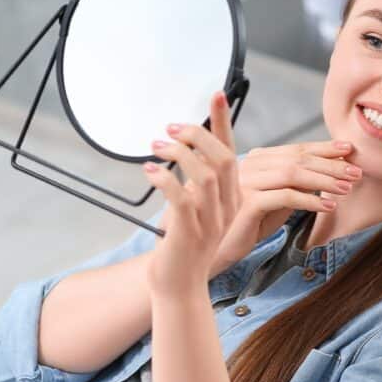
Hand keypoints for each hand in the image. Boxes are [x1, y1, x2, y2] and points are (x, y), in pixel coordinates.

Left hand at [143, 90, 239, 296]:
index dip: (223, 122)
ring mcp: (211, 221)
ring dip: (178, 153)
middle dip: (196, 135)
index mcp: (232, 198)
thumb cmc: (184, 246)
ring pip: (205, 174)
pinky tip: (149, 170)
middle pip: (222, 158)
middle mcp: (227, 207)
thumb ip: (198, 184)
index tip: (216, 94)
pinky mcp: (190, 233)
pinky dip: (165, 178)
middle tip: (169, 128)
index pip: (231, 152)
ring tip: (155, 146)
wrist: (179, 288)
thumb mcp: (197, 210)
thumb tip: (184, 149)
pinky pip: (181, 198)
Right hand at [208, 140, 361, 276]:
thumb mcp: (273, 203)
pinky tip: (328, 205)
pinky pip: (285, 196)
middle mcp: (247, 164)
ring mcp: (244, 181)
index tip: (348, 149)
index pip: (294, 149)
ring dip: (325, 179)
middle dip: (330, 163)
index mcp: (254, 160)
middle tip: (356, 170)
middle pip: (296, 158)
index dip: (323, 147)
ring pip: (293, 173)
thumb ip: (293, 187)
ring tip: (348, 187)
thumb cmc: (244, 226)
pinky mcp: (246, 202)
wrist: (214, 250)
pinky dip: (310, 200)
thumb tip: (326, 176)